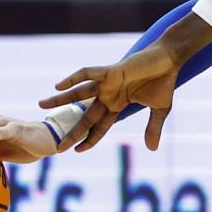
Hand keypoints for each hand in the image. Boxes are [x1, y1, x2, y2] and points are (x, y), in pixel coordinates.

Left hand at [40, 41, 182, 151]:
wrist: (169, 60)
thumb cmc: (163, 82)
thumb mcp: (159, 110)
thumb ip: (153, 128)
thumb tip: (152, 149)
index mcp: (118, 105)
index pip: (99, 127)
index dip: (88, 139)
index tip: (76, 151)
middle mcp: (108, 96)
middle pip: (85, 116)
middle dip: (72, 131)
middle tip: (56, 145)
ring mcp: (107, 84)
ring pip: (79, 94)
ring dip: (60, 99)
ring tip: (41, 105)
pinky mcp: (110, 71)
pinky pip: (87, 74)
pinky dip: (73, 78)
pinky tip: (59, 84)